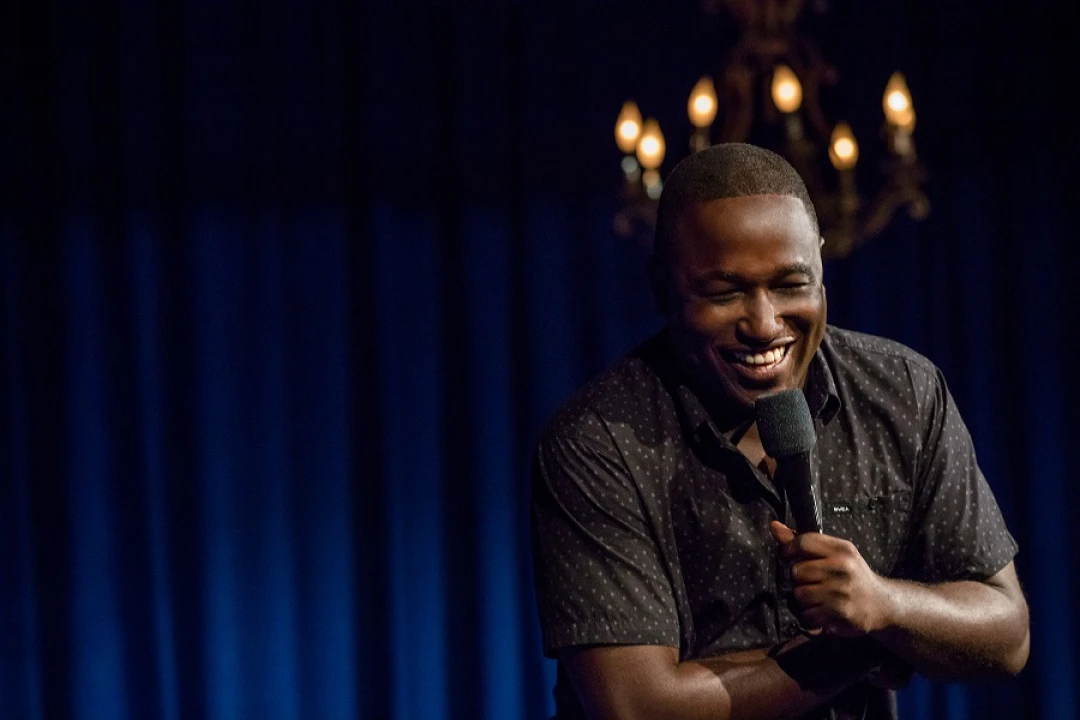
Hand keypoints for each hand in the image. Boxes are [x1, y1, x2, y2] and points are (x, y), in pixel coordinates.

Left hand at [770, 521, 895, 637]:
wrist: (882, 604)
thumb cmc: (851, 576)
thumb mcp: (834, 554)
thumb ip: (803, 542)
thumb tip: (773, 526)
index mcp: (842, 549)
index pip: (803, 542)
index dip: (789, 550)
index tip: (789, 558)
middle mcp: (843, 567)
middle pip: (796, 571)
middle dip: (799, 580)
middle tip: (812, 583)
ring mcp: (842, 590)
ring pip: (799, 595)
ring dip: (803, 600)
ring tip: (818, 598)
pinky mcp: (841, 612)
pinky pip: (807, 615)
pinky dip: (810, 617)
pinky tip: (822, 612)